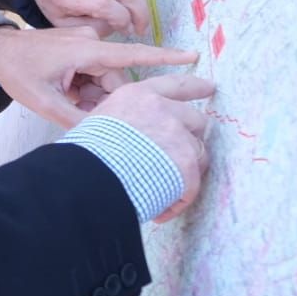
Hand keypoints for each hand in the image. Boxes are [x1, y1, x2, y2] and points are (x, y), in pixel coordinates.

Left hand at [0, 25, 197, 127]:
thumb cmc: (17, 71)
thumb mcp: (44, 101)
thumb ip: (77, 119)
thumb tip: (106, 134)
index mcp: (86, 50)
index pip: (134, 54)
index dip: (165, 58)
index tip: (193, 56)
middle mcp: (91, 43)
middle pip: (117, 80)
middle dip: (106, 100)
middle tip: (79, 112)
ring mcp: (86, 44)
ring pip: (105, 80)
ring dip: (94, 96)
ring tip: (68, 102)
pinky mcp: (80, 48)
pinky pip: (95, 74)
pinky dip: (87, 89)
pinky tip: (68, 94)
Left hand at [31, 0, 147, 37]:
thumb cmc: (55, 0)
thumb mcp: (64, 23)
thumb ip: (93, 28)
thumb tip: (123, 25)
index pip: (104, 4)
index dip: (122, 20)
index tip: (127, 31)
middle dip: (139, 13)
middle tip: (142, 28)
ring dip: (138, 0)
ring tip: (134, 14)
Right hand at [95, 73, 214, 221]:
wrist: (89, 175)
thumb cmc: (87, 151)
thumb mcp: (102, 119)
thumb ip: (127, 119)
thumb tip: (133, 133)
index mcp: (141, 95)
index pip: (176, 85)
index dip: (196, 86)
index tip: (209, 87)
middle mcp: (164, 110)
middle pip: (196, 120)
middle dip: (192, 137)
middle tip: (182, 156)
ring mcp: (178, 137)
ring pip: (199, 154)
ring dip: (185, 173)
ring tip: (163, 191)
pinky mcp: (187, 165)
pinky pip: (192, 186)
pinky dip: (177, 201)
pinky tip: (159, 211)